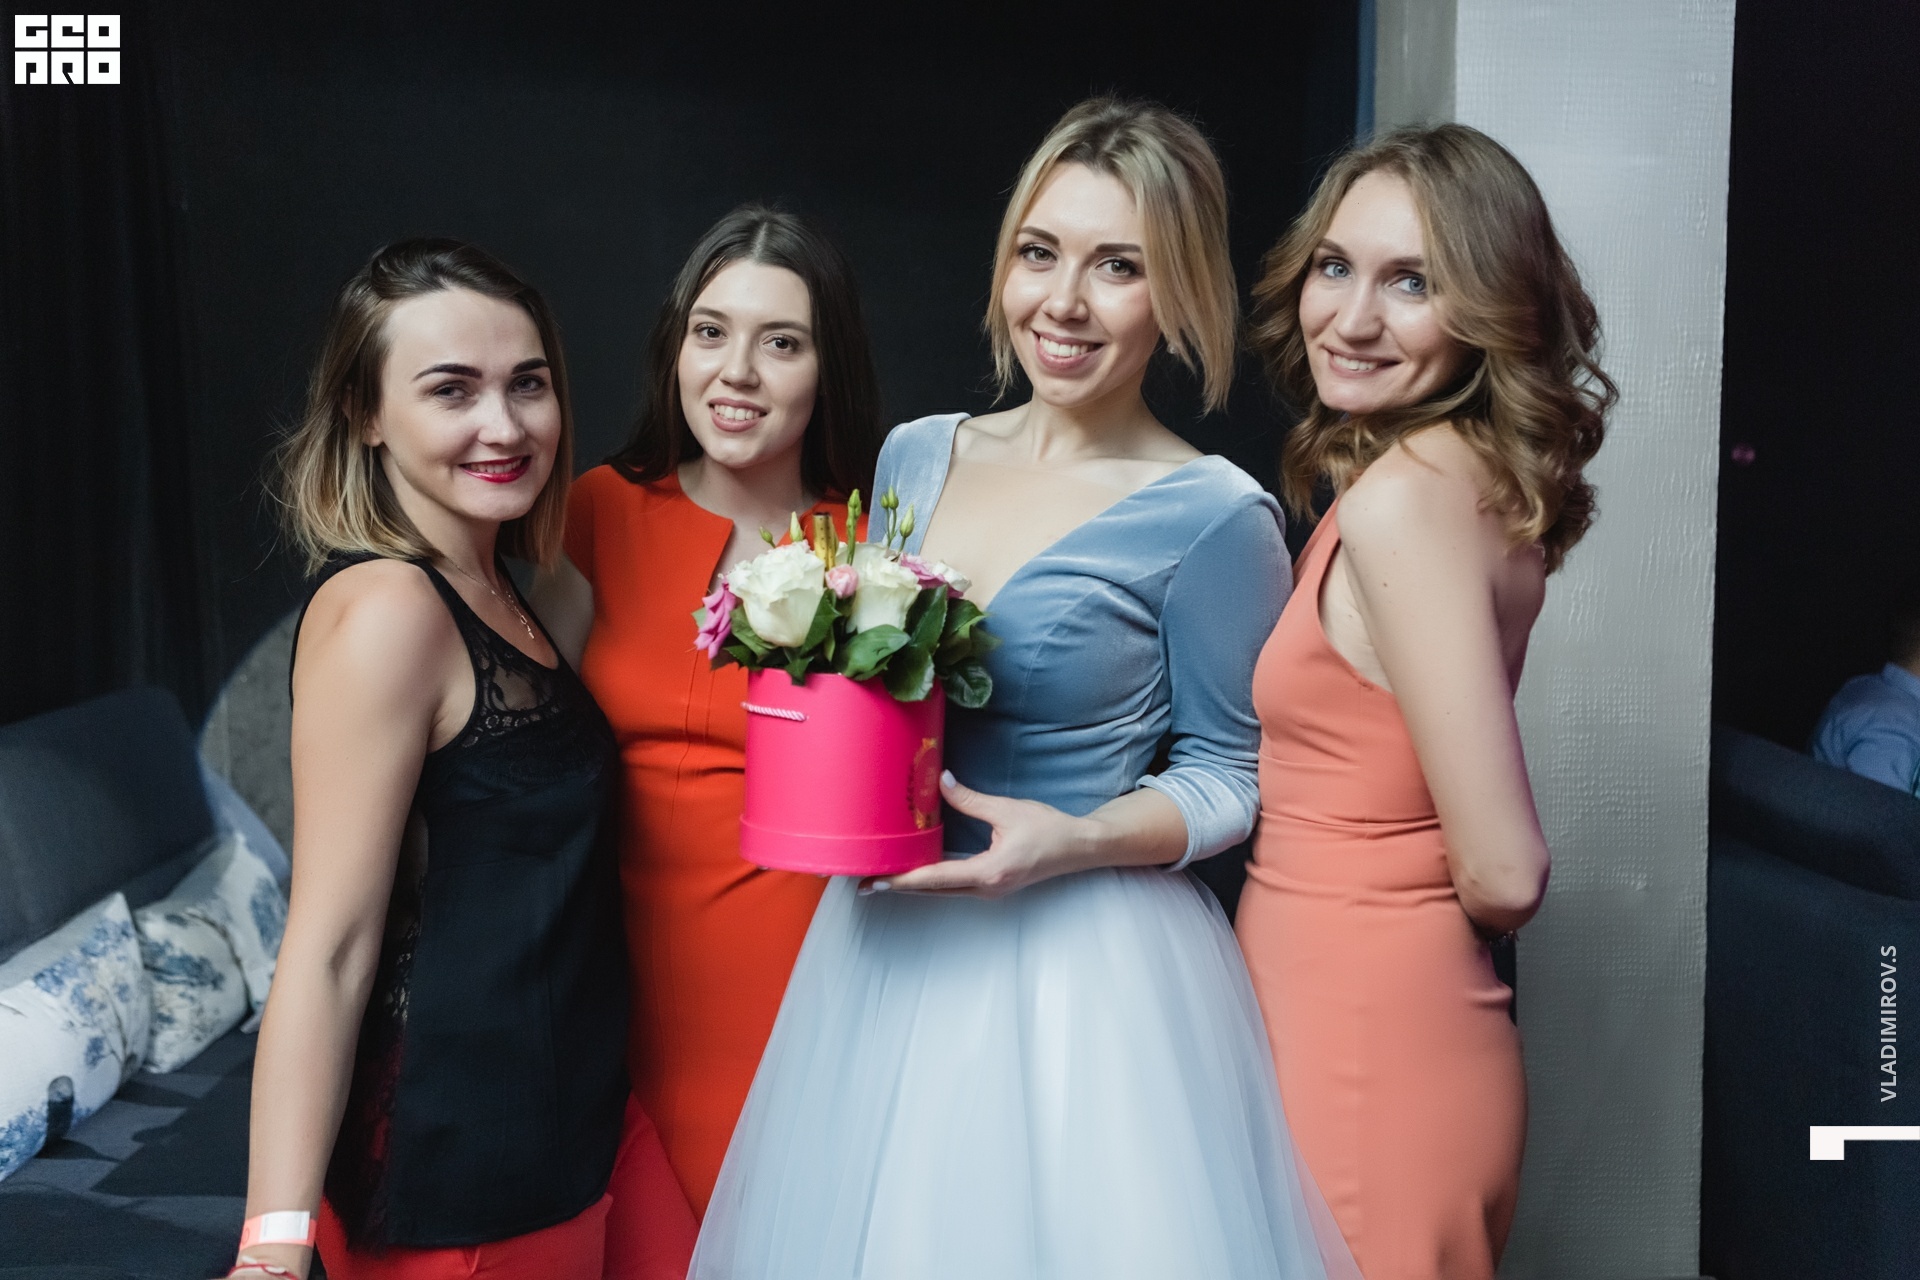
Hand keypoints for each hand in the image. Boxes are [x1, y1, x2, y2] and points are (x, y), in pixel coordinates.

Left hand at [859, 772, 1096, 898]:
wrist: (1080, 847)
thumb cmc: (1049, 829)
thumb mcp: (1007, 810)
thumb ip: (969, 799)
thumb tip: (939, 780)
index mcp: (989, 872)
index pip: (936, 877)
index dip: (904, 879)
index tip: (877, 881)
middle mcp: (986, 888)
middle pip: (933, 890)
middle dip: (898, 886)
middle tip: (864, 883)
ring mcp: (989, 890)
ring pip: (942, 891)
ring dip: (913, 885)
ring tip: (882, 879)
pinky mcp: (991, 885)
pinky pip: (953, 886)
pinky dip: (931, 881)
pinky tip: (915, 873)